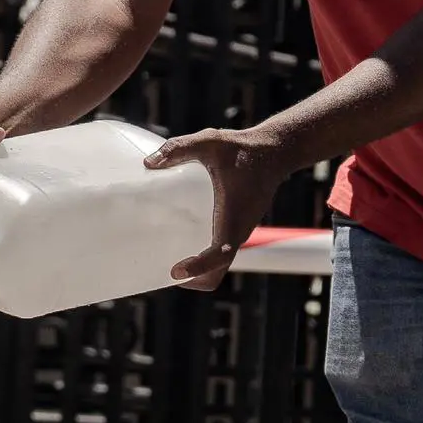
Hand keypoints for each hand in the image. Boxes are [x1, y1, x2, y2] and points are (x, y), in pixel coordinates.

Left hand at [148, 125, 305, 288]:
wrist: (273, 152)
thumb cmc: (242, 148)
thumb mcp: (210, 142)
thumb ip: (179, 148)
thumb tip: (148, 163)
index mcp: (233, 218)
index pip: (218, 256)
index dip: (197, 269)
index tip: (175, 272)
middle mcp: (238, 231)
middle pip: (216, 273)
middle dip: (192, 280)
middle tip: (164, 271)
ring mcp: (239, 232)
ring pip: (219, 266)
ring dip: (198, 272)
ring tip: (168, 261)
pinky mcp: (238, 228)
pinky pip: (221, 254)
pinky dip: (205, 260)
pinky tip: (182, 242)